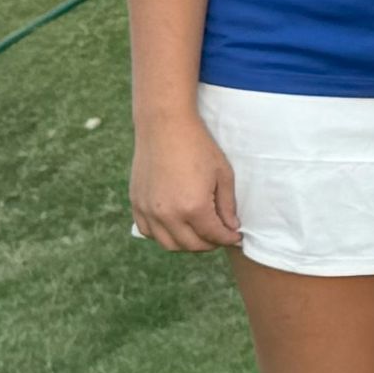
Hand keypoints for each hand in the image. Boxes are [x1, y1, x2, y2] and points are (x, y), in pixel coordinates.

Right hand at [130, 115, 241, 252]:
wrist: (164, 127)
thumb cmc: (198, 147)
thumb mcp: (223, 175)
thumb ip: (227, 206)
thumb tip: (231, 228)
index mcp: (193, 207)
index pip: (214, 236)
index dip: (228, 238)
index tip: (236, 236)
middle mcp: (167, 214)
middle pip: (192, 245)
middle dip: (210, 243)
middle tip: (220, 234)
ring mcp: (148, 211)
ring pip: (169, 244)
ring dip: (187, 243)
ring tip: (200, 232)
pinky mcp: (136, 204)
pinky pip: (148, 232)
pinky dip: (164, 235)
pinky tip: (176, 225)